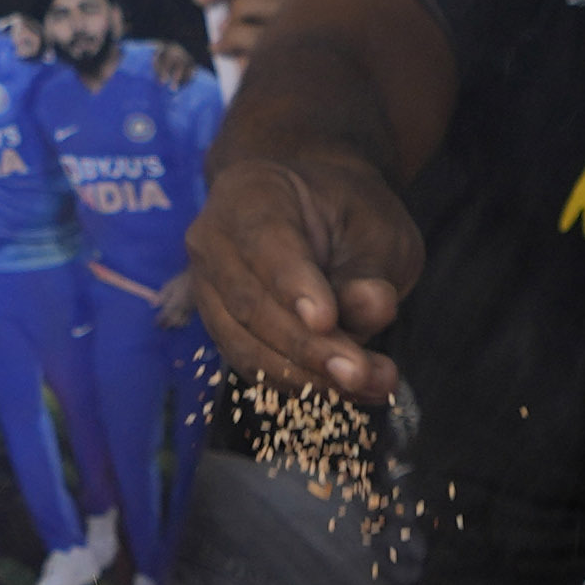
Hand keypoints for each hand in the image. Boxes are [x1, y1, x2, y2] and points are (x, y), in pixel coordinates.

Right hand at [187, 143, 426, 406]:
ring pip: (246, 345)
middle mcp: (213, 240)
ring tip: (369, 384)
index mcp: (249, 193)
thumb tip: (372, 310)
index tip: (327, 319)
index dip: (292, 285)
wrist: (321, 216)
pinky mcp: (222, 328)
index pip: (264, 243)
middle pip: (250, 304)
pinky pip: (253, 364)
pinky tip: (351, 391)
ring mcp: (208, 288)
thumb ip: (369, 271)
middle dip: (306, 347)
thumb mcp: (376, 228)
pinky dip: (300, 384)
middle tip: (360, 372)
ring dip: (307, 376)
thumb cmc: (349, 213)